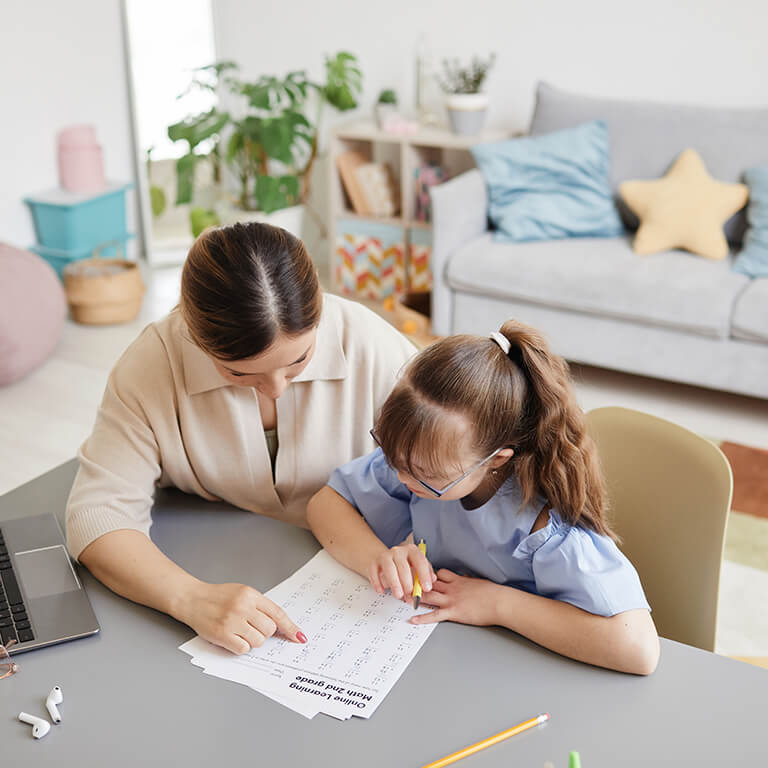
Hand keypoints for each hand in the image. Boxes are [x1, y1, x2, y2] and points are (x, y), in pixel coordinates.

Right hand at [176, 581, 305, 654]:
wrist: (192, 599)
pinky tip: (232, 638)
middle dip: (264, 632)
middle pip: (270, 630)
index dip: (290, 627)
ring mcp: (233, 621)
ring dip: (252, 640)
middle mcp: (243, 607)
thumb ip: (260, 606)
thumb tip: (280, 626)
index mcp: (251, 595)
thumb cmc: (219, 597)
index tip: (299, 637)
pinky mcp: (222, 634)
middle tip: (251, 627)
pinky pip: (244, 649)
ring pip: (258, 641)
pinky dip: (240, 647)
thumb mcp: (242, 593)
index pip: (277, 613)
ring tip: (240, 631)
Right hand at [368, 542, 436, 600]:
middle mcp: (398, 551)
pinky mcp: (374, 563)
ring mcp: (385, 556)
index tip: (426, 588)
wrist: (387, 561)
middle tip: (411, 595)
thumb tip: (433, 580)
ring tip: (399, 595)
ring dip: (394, 583)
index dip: (424, 575)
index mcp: (412, 551)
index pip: (420, 561)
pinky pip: (374, 572)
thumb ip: (426, 573)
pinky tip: (381, 590)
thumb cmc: (406, 566)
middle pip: (403, 566)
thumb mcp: (418, 567)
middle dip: (407, 582)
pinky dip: (377, 582)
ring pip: (389, 568)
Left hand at [409, 569, 500, 626]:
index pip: (440, 573)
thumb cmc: (493, 593)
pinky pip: (435, 615)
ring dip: (415, 597)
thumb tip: (465, 578)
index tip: (422, 575)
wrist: (500, 602)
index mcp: (459, 580)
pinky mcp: (454, 612)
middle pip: (430, 583)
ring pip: (429, 596)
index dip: (430, 575)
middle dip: (417, 583)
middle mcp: (452, 588)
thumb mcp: (478, 582)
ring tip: (402, 597)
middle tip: (404, 583)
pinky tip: (413, 619)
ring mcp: (452, 600)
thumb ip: (468, 580)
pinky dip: (423, 618)